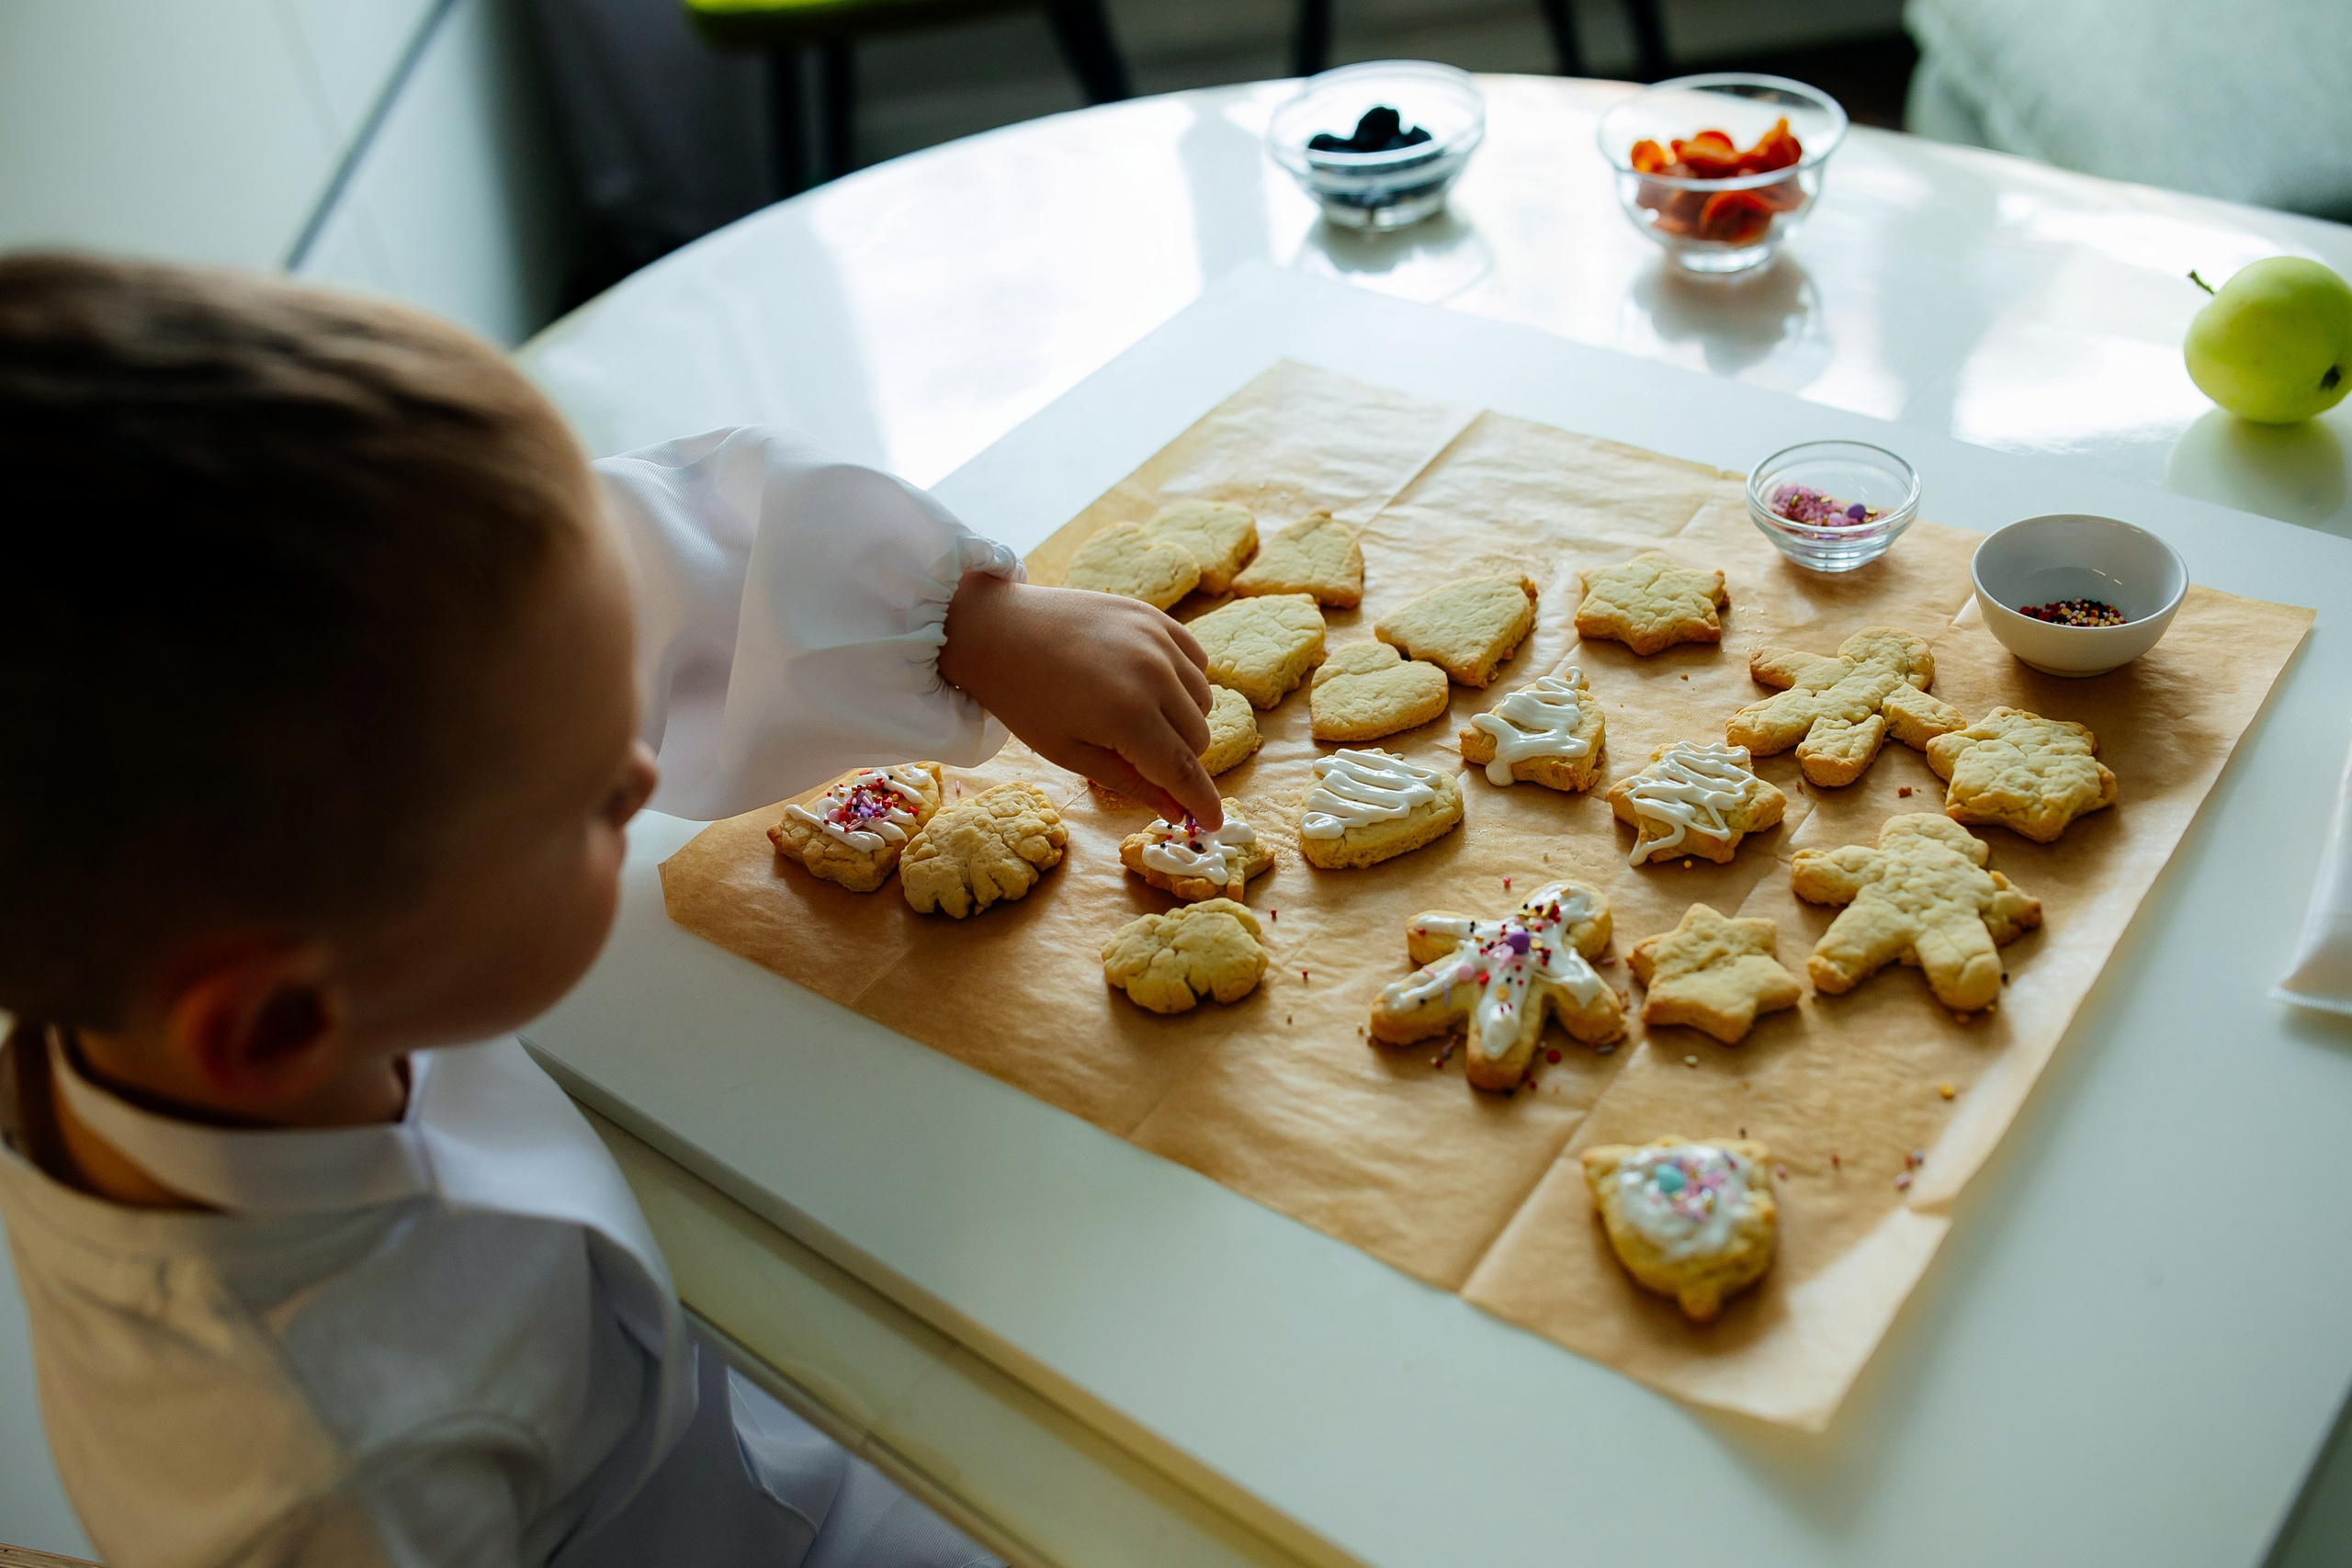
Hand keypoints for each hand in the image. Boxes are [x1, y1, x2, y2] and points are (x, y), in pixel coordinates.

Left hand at [937, 573, 1221, 827]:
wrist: (998, 629)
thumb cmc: (1024, 698)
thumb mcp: (1070, 753)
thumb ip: (1129, 782)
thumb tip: (1174, 810)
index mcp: (1127, 716)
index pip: (1182, 769)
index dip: (1201, 801)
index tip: (1213, 823)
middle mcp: (1154, 675)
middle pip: (1198, 738)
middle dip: (1179, 759)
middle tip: (1143, 758)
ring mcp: (1158, 640)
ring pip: (1202, 701)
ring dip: (1182, 720)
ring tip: (1139, 718)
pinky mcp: (1155, 617)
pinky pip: (1196, 661)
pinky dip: (1183, 682)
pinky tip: (1150, 685)